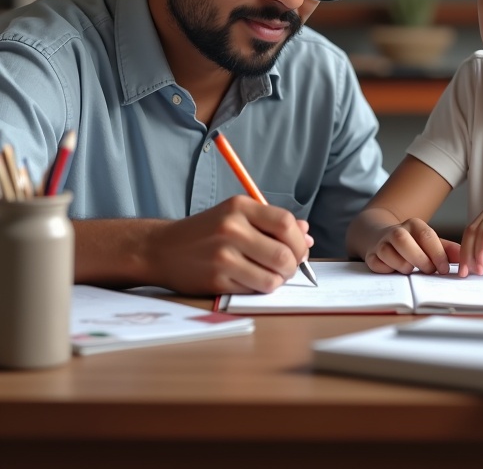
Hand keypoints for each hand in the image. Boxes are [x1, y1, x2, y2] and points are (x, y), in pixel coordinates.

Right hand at [144, 196, 313, 294]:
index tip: (300, 250)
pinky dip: (259, 288)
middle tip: (288, 267)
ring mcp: (223, 256)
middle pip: (284, 253)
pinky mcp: (216, 280)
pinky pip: (254, 290)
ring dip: (278, 280)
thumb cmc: (205, 232)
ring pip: (273, 277)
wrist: (161, 248)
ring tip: (270, 275)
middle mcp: (232, 228)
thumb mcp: (236, 215)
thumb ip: (271, 222)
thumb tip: (307, 235)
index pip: (286, 223)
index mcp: (240, 207)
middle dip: (293, 265)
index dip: (299, 241)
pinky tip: (250, 280)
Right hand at [363, 218, 460, 274]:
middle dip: (419, 259)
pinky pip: (377, 264)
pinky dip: (387, 270)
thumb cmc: (412, 244)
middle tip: (429, 271)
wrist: (380, 237)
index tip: (444, 269)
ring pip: (389, 252)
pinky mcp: (371, 255)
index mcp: (414, 225)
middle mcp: (396, 230)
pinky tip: (395, 272)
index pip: (426, 236)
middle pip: (404, 241)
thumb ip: (447, 250)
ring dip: (403, 265)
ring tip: (411, 271)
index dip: (437, 254)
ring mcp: (382, 243)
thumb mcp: (430, 244)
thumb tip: (466, 258)